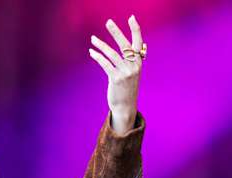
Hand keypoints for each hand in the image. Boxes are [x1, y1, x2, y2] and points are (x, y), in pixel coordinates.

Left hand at [88, 15, 143, 133]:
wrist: (126, 106)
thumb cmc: (127, 88)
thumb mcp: (133, 72)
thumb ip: (132, 60)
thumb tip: (134, 48)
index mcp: (139, 62)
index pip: (138, 42)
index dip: (135, 30)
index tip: (131, 17)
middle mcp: (134, 65)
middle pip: (124, 45)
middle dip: (116, 32)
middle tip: (108, 22)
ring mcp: (126, 72)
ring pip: (112, 54)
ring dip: (101, 45)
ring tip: (93, 38)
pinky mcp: (116, 79)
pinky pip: (106, 64)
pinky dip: (98, 57)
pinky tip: (92, 52)